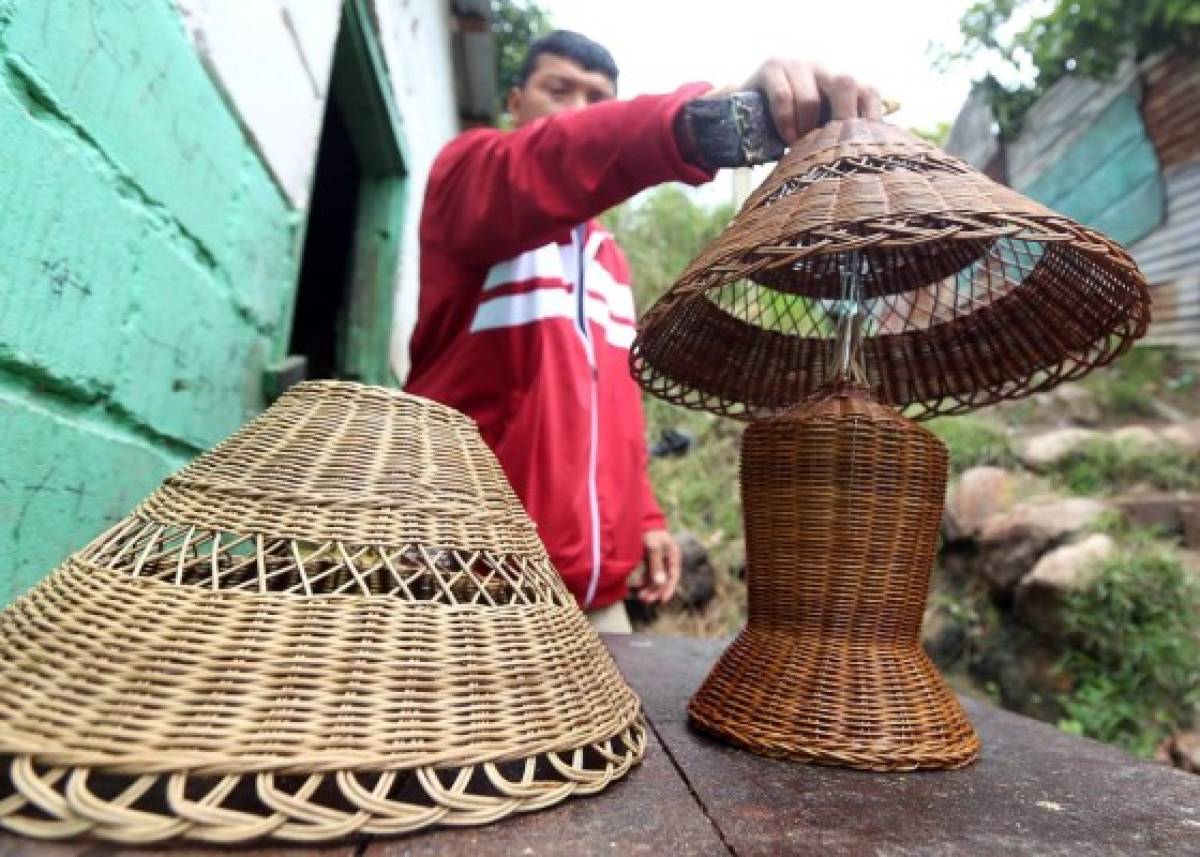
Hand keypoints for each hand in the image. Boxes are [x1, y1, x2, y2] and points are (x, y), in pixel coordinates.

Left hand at [639, 529, 681, 603]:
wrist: (640, 523)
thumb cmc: (650, 533)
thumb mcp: (654, 547)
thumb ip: (657, 565)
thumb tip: (660, 583)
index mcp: (674, 556)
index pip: (674, 576)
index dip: (669, 589)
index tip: (662, 600)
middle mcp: (668, 561)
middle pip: (664, 580)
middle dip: (656, 591)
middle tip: (646, 600)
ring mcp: (658, 562)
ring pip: (656, 580)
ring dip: (650, 589)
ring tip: (641, 597)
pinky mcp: (650, 562)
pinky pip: (649, 576)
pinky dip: (645, 583)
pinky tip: (639, 588)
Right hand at [714, 58, 881, 143]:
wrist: (739, 112)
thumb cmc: (786, 127)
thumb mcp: (817, 129)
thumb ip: (838, 134)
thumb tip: (867, 158)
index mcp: (839, 81)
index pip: (867, 92)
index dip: (869, 119)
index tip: (862, 148)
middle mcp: (821, 67)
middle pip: (845, 83)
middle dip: (839, 119)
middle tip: (832, 148)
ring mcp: (795, 64)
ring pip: (810, 99)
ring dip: (804, 130)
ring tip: (799, 148)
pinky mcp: (770, 68)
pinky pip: (783, 98)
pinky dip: (786, 124)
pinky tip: (787, 140)